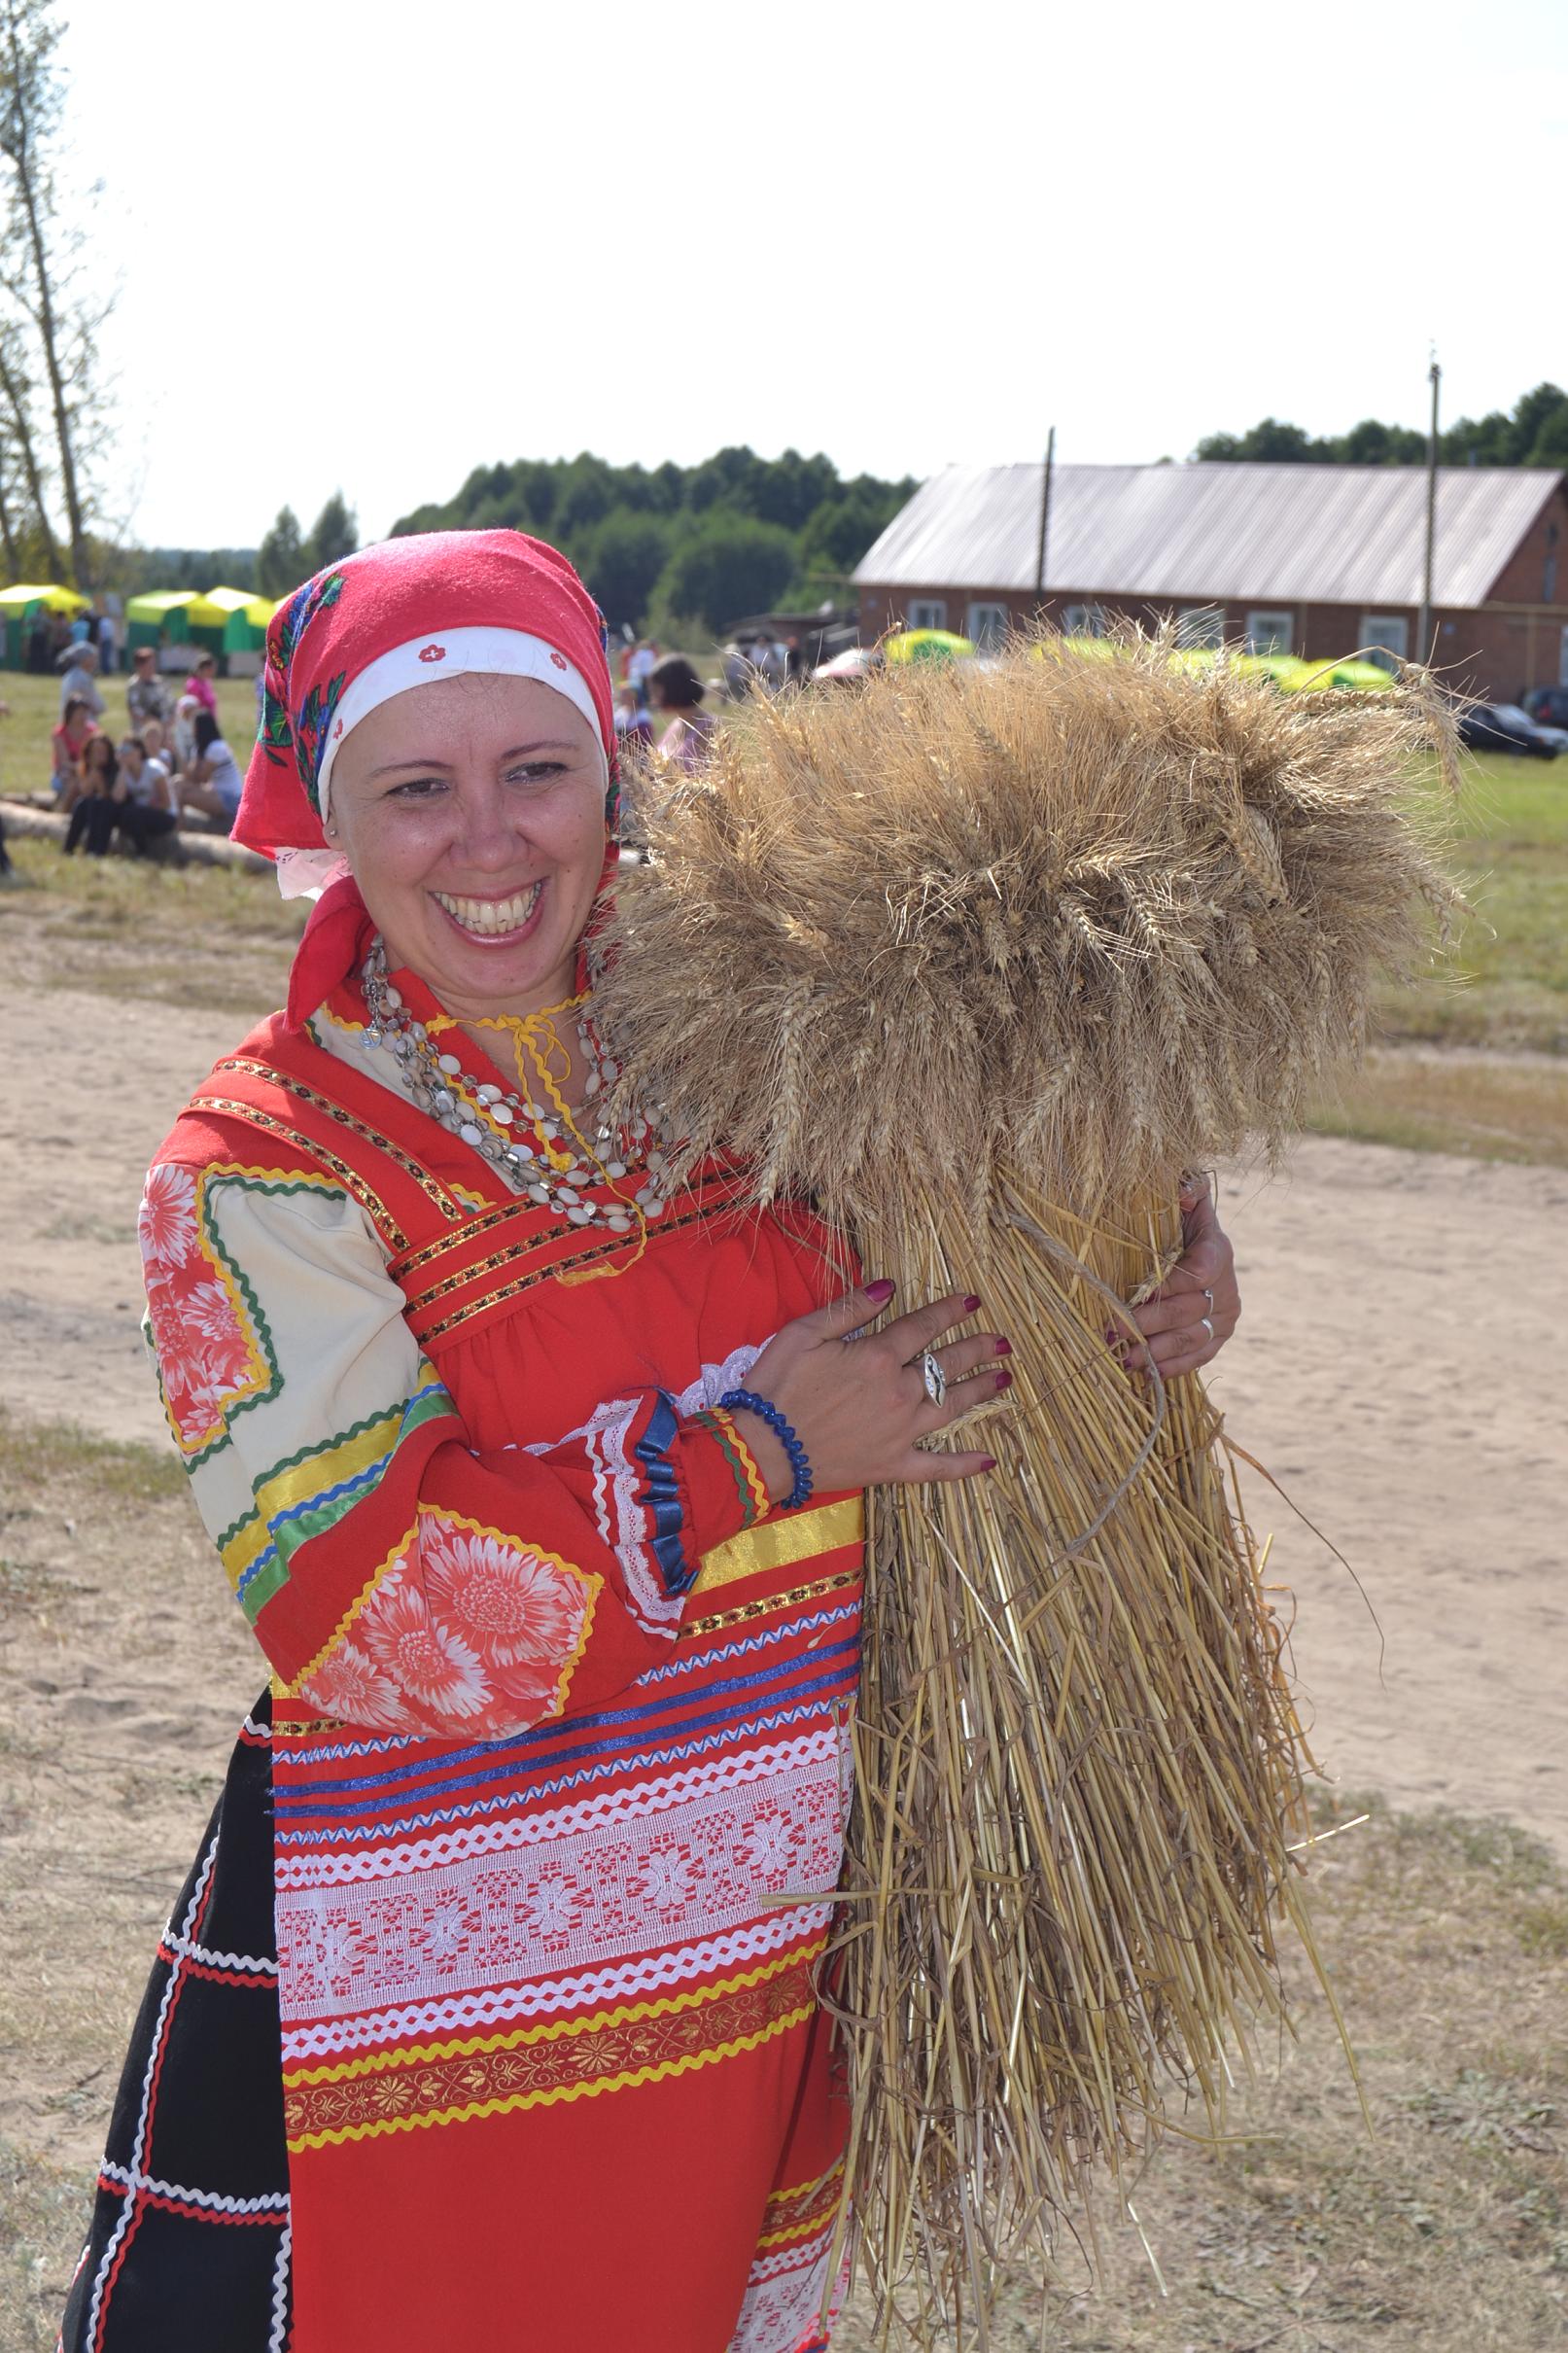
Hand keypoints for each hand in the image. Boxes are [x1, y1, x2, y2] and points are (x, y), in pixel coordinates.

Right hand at [729, 1281, 1011, 1501]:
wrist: (762, 1448)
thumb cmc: (776, 1386)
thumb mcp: (803, 1334)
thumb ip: (849, 1309)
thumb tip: (887, 1288)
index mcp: (878, 1357)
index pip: (923, 1327)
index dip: (950, 1311)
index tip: (973, 1301)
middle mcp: (899, 1392)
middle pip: (948, 1365)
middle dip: (977, 1348)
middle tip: (1001, 1342)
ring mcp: (901, 1431)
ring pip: (951, 1407)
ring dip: (980, 1391)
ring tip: (1004, 1379)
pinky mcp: (893, 1465)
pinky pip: (936, 1466)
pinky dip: (962, 1465)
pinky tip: (988, 1460)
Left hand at [1114, 1176, 1239, 1382]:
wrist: (1194, 1248)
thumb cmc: (1176, 1221)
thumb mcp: (1179, 1198)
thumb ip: (1185, 1188)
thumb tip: (1184, 1191)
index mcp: (1217, 1250)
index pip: (1199, 1272)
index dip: (1168, 1287)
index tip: (1134, 1296)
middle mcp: (1227, 1287)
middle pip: (1188, 1311)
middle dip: (1148, 1324)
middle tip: (1113, 1332)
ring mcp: (1225, 1316)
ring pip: (1192, 1339)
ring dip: (1157, 1351)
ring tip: (1124, 1358)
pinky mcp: (1218, 1338)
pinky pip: (1198, 1358)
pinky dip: (1172, 1367)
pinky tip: (1146, 1373)